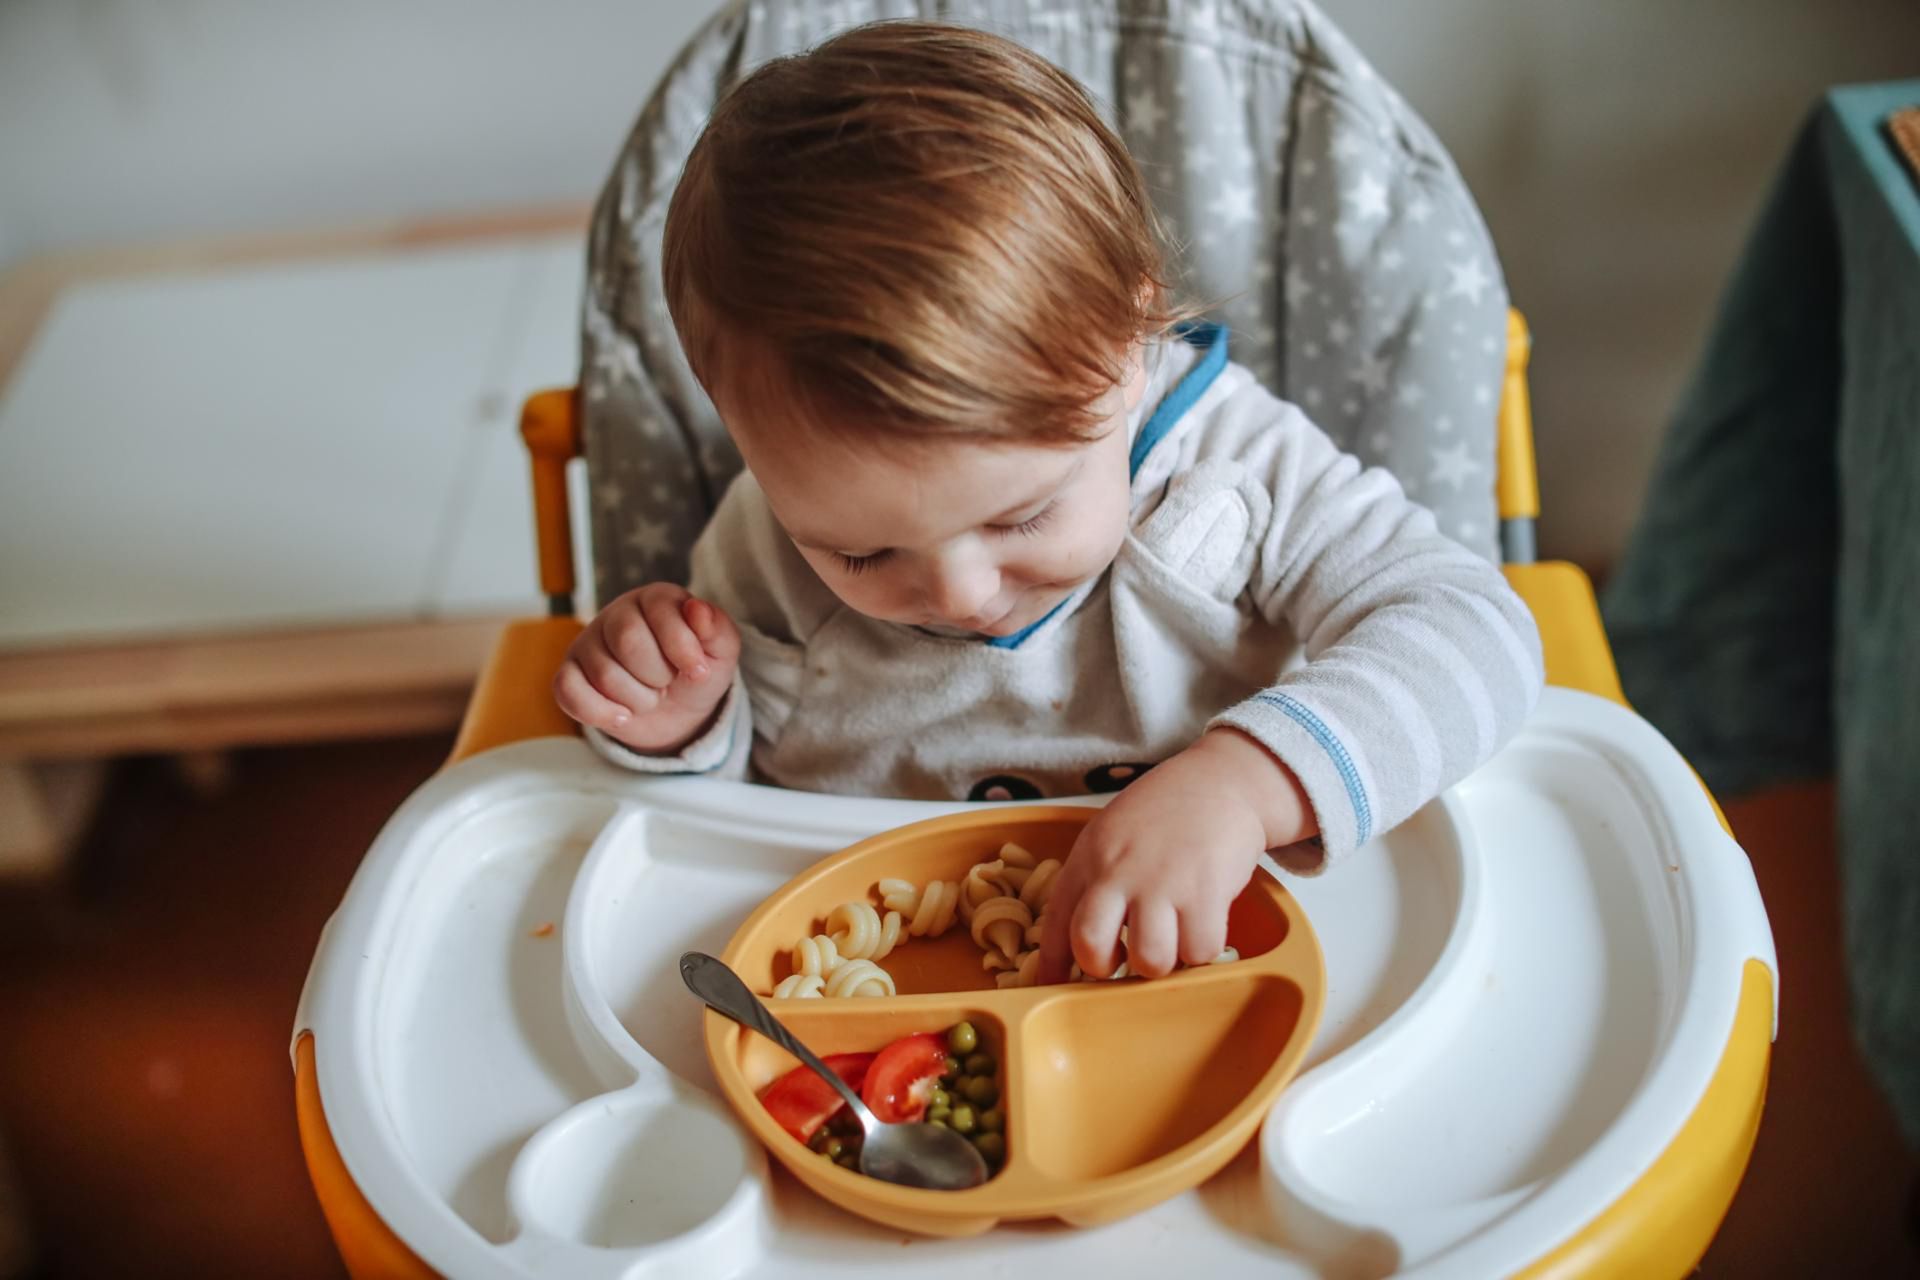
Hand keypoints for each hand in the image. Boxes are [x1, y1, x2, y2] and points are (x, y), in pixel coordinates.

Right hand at [553, 584, 740, 753]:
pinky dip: (601, 712)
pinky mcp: (569, 674)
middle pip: (628, 642)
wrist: (678, 712)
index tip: (698, 671)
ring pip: (604, 674)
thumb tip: (697, 609)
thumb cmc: (696, 672)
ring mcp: (588, 644)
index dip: (682, 649)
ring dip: (638, 699)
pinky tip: (623, 715)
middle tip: (667, 681)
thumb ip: (716, 628)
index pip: (659, 613)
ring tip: (649, 694)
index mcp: (656, 599)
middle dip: (658, 675)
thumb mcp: (721, 652)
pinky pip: (568, 691)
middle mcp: (617, 614)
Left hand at [1039, 729, 1314, 982]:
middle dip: (1106, 968)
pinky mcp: (1205, 891)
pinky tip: (1203, 924)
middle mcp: (1118, 872)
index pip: (1056, 922)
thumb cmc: (1162, 815)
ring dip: (1164, 961)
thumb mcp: (1110, 838)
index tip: (1057, 985)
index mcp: (1088, 860)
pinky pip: (1199, 950)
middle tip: (1127, 956)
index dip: (1052, 965)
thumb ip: (1092, 884)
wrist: (1219, 781)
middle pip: (1091, 947)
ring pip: (1150, 960)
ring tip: (1173, 938)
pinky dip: (1203, 949)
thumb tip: (1076, 945)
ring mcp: (1162, 883)